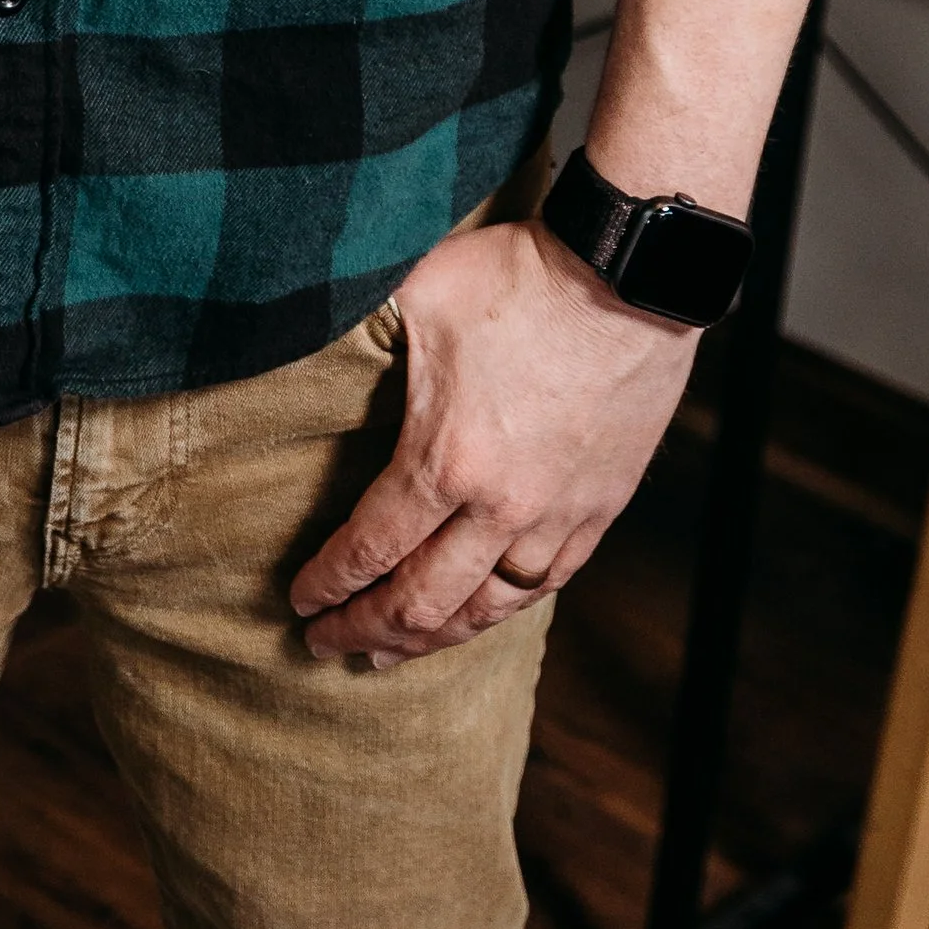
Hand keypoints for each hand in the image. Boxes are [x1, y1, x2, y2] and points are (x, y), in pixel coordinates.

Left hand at [290, 219, 694, 663]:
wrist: (627, 276)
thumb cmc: (517, 277)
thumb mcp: (418, 292)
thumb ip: (362, 330)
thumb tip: (302, 329)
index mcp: (444, 460)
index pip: (370, 547)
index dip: (330, 583)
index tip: (301, 601)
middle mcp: (500, 507)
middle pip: (421, 600)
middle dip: (364, 627)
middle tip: (326, 643)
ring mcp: (556, 515)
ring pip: (487, 608)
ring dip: (433, 639)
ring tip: (394, 652)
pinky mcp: (600, 509)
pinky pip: (547, 584)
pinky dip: (503, 610)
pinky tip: (482, 614)